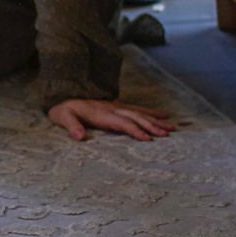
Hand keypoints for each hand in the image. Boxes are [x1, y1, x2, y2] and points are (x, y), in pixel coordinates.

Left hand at [47, 98, 175, 141]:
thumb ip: (71, 127)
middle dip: (152, 126)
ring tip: (172, 128)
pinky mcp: (119, 107)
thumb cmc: (64, 111)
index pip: (122, 123)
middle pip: (136, 117)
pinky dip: (153, 113)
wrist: (65, 97)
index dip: (135, 130)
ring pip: (140, 113)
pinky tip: (165, 116)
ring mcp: (117, 107)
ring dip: (156, 120)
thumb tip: (79, 137)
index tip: (148, 139)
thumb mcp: (63, 118)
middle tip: (167, 135)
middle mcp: (113, 109)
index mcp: (102, 114)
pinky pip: (138, 109)